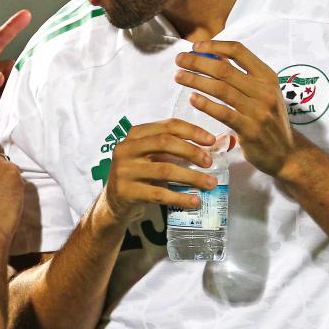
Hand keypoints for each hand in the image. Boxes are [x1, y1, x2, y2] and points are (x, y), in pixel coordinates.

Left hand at [0, 10, 31, 145]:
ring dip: (24, 85)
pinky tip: (31, 104)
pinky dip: (23, 100)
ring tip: (34, 91)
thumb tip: (1, 75)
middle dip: (23, 67)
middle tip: (36, 74)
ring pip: (16, 82)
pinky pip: (15, 99)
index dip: (10, 29)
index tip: (26, 15)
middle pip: (10, 65)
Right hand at [99, 120, 217, 225]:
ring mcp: (124, 170)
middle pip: (164, 143)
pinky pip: (159, 194)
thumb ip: (174, 148)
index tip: (211, 141)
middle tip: (209, 162)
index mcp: (135, 135)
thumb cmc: (140, 175)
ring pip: (164, 170)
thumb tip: (214, 144)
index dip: (191, 131)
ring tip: (210, 183)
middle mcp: (126, 149)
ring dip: (191, 177)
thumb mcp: (151, 157)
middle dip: (191, 151)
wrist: (114, 202)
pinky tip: (195, 201)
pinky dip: (180, 197)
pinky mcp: (126, 192)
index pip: (167, 126)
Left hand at [173, 40, 304, 177]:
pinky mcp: (250, 130)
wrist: (287, 153)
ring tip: (179, 76)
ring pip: (221, 89)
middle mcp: (264, 91)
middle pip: (225, 70)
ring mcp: (258, 111)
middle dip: (198, 62)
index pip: (239, 51)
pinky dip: (206, 104)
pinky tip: (192, 98)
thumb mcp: (262, 92)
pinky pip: (224, 113)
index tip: (195, 46)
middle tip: (179, 60)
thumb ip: (240, 75)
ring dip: (196, 80)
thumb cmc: (269, 119)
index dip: (214, 46)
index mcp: (267, 76)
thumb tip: (212, 55)